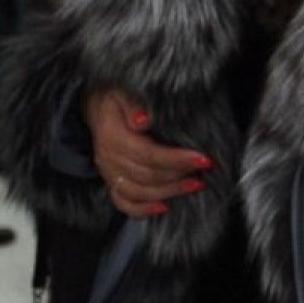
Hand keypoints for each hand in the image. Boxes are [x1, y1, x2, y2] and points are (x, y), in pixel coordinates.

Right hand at [84, 88, 214, 219]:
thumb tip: (143, 120)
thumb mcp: (124, 92)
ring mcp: (109, 173)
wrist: (98, 107)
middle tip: (205, 172)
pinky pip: (124, 203)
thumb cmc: (117, 98)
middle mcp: (109, 158)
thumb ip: (134, 104)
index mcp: (112, 136)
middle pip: (146, 175)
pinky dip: (143, 210)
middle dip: (179, 176)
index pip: (147, 154)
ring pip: (139, 192)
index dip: (177, 159)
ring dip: (170, 192)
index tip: (203, 159)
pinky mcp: (111, 182)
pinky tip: (164, 208)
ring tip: (196, 185)